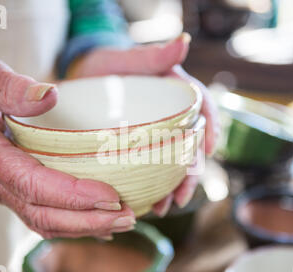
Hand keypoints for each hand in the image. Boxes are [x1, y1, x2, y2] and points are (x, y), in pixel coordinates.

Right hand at [0, 58, 135, 238]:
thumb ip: (12, 87)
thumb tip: (50, 95)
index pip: (31, 182)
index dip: (72, 194)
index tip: (110, 196)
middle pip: (41, 213)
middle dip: (87, 221)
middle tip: (127, 218)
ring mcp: (1, 191)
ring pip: (43, 222)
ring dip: (85, 228)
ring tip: (122, 223)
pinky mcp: (13, 193)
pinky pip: (42, 217)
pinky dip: (73, 225)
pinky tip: (100, 225)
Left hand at [68, 33, 218, 215]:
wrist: (82, 78)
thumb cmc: (108, 65)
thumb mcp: (129, 59)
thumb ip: (155, 55)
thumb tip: (184, 41)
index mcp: (176, 94)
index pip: (203, 109)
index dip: (210, 130)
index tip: (208, 150)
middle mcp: (170, 117)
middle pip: (190, 148)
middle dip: (189, 175)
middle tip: (180, 197)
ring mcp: (156, 135)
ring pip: (172, 165)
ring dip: (171, 189)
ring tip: (162, 209)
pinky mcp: (139, 149)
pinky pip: (151, 170)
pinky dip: (151, 188)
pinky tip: (146, 204)